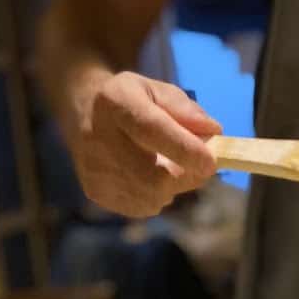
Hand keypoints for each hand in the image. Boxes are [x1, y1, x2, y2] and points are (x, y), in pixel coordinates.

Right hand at [68, 70, 220, 217]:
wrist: (85, 113)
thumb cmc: (133, 102)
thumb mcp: (159, 91)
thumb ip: (186, 110)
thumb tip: (213, 133)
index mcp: (116, 102)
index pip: (152, 130)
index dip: (185, 150)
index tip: (211, 163)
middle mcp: (98, 137)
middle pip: (154, 177)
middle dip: (184, 177)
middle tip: (196, 166)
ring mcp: (94, 170)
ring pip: (152, 197)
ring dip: (172, 188)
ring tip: (166, 167)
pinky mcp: (96, 192)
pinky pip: (142, 207)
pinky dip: (156, 196)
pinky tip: (148, 177)